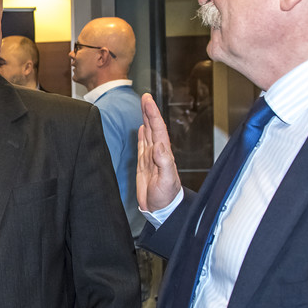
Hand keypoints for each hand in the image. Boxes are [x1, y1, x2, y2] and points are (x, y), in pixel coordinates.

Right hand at [136, 93, 180, 212]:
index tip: (147, 100)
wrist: (162, 210)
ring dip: (146, 119)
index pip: (158, 128)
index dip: (152, 113)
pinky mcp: (144, 165)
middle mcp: (158, 153)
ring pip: (148, 133)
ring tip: (143, 106)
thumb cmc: (166, 197)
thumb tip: (158, 145)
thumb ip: (164, 163)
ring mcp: (151, 158)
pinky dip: (142, 135)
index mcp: (163, 154)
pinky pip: (142, 145)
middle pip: (153, 127)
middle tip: (145, 96)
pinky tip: (142, 128)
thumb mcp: (166, 180)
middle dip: (149, 111)